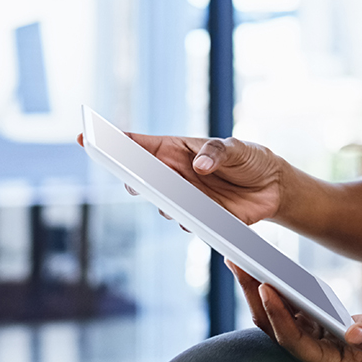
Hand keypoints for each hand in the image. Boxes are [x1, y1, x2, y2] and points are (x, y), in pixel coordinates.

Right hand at [126, 133, 285, 224]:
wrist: (273, 187)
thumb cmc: (250, 158)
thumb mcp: (238, 147)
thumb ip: (218, 152)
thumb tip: (199, 165)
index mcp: (177, 150)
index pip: (140, 145)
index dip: (114, 142)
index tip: (88, 137)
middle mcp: (175, 175)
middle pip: (142, 179)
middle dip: (133, 180)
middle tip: (135, 182)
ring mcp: (184, 198)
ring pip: (160, 205)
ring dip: (164, 204)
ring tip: (173, 201)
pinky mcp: (198, 219)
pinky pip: (183, 224)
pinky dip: (186, 222)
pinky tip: (196, 217)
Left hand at [229, 262, 361, 361]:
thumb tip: (354, 334)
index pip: (293, 340)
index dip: (278, 315)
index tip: (266, 287)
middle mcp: (313, 354)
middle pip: (275, 328)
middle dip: (255, 297)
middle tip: (238, 264)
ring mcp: (311, 340)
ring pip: (276, 317)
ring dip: (258, 290)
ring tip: (241, 261)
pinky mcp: (313, 326)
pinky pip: (287, 308)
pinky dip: (275, 288)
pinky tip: (263, 268)